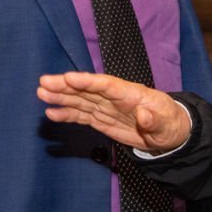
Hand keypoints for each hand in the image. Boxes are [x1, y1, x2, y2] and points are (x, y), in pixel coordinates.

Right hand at [36, 71, 191, 152]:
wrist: (169, 133)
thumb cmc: (170, 124)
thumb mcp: (167, 124)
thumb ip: (155, 120)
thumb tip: (143, 115)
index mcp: (131, 94)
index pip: (106, 84)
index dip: (87, 81)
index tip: (69, 78)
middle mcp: (114, 97)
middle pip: (87, 89)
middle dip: (65, 86)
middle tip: (44, 82)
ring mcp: (106, 107)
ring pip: (80, 100)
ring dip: (61, 97)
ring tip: (41, 93)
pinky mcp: (101, 119)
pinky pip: (81, 115)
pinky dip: (66, 114)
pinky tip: (51, 112)